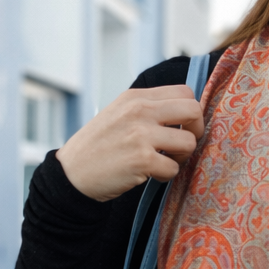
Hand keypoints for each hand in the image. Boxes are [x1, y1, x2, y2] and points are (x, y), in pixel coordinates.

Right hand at [56, 86, 204, 201]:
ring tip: (165, 162)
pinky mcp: (142, 160)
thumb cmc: (98, 146)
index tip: (182, 127)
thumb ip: (148, 107)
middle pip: (193, 110)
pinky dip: (167, 176)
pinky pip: (174, 168)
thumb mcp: (119, 113)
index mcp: (135, 97)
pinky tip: (152, 175)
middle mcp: (139, 111)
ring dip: (182, 157)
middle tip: (182, 145)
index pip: (184, 92)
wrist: (72, 174)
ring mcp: (141, 135)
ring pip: (189, 142)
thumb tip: (186, 110)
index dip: (190, 112)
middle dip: (196, 131)